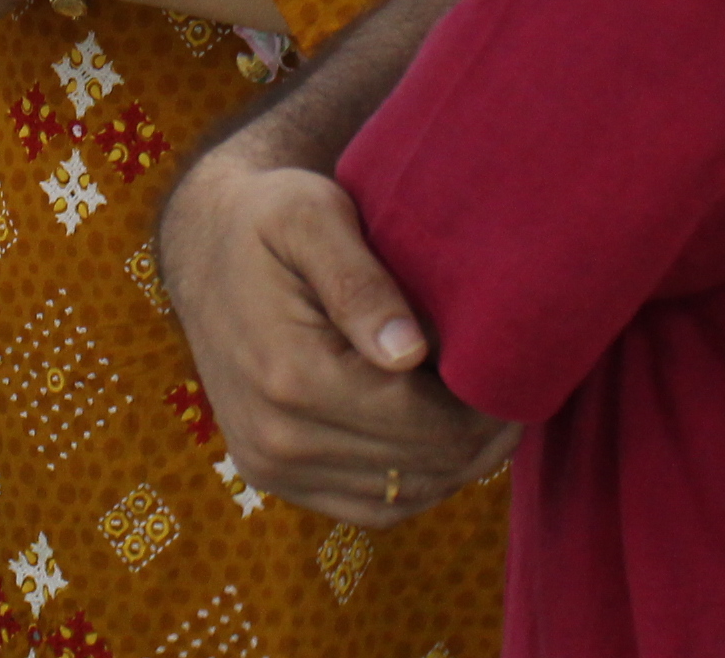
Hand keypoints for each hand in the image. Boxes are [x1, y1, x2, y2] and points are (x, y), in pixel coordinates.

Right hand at [159, 151, 519, 524]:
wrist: (204, 245)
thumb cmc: (269, 216)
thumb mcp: (312, 216)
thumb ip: (360, 284)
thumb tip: (410, 354)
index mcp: (290, 374)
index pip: (422, 422)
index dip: (484, 406)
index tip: (521, 370)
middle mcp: (276, 437)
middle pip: (419, 464)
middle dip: (480, 434)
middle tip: (518, 389)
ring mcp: (269, 465)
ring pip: (401, 496)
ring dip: (456, 463)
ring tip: (489, 412)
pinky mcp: (270, 476)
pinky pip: (367, 507)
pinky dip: (417, 481)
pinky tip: (441, 435)